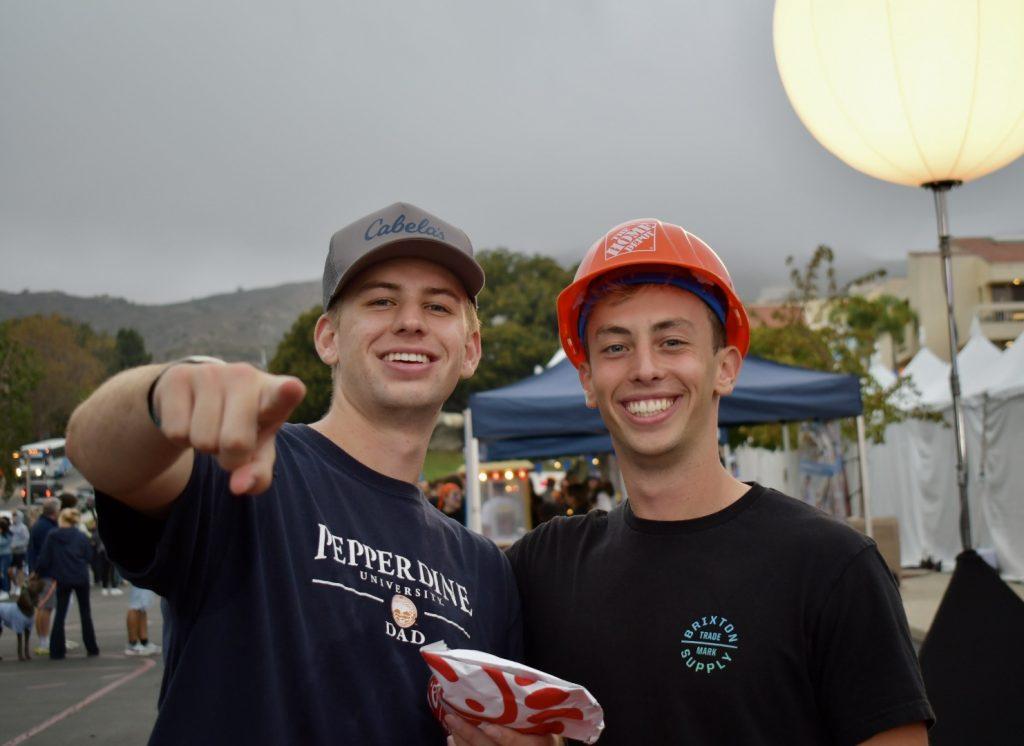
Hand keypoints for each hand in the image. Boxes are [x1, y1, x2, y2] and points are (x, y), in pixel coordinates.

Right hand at [152, 362, 305, 494]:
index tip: (291, 389)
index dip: (287, 393)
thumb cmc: (241, 426)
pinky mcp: (178, 377)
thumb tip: (239, 487)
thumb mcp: (258, 449)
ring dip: (204, 446)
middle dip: (229, 458)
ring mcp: (211, 373)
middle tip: (229, 441)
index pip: (283, 394)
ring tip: (212, 426)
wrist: (199, 394)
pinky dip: (182, 437)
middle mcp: (245, 376)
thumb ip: (258, 473)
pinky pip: (176, 432)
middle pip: (235, 442)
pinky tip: (191, 418)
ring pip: (202, 440)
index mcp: (275, 393)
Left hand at [444, 714, 561, 745]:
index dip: (506, 737)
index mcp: (539, 742)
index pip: (522, 744)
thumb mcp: (544, 719)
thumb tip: (504, 684)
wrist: (542, 745)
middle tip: (452, 718)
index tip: (488, 727)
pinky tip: (452, 738)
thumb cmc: (544, 728)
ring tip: (450, 722)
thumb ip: (528, 708)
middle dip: (471, 736)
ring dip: (462, 741)